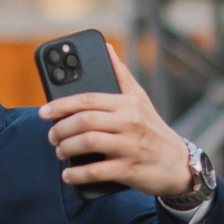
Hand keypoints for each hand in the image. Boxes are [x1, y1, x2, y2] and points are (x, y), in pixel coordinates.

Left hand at [38, 45, 193, 196]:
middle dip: (61, 129)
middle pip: (84, 120)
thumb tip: (106, 48)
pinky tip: (68, 175)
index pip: (88, 98)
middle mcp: (129, 122)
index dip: (61, 105)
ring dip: (66, 149)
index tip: (44, 112)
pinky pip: (96, 171)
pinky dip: (77, 174)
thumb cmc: (154, 130)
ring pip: (88, 143)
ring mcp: (130, 146)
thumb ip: (120, 75)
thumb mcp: (140, 99)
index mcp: (127, 104)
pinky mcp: (130, 170)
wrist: (179, 164)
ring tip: (60, 152)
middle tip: (52, 136)